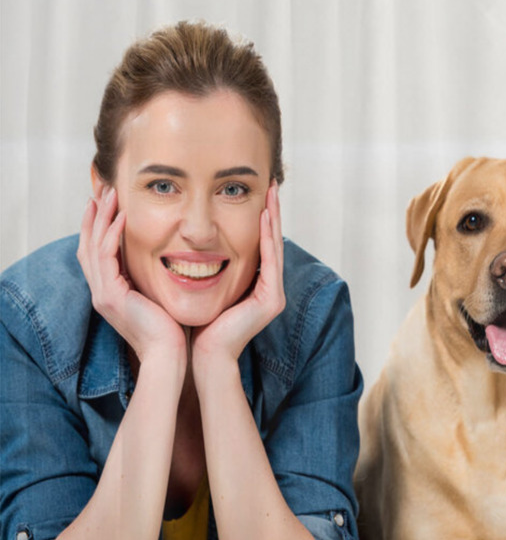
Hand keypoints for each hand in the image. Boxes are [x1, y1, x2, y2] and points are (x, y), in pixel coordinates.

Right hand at [77, 188, 186, 364]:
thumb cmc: (171, 331)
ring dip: (101, 218)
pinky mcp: (111, 296)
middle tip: (101, 191)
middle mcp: (101, 293)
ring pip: (93, 247)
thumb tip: (166, 263)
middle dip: (94, 217)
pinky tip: (123, 217)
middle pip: (88, 246)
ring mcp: (103, 295)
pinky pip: (106, 257)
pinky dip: (113, 235)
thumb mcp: (158, 299)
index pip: (97, 255)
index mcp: (110, 295)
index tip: (106, 206)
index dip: (98, 229)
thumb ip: (153, 282)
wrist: (168, 355)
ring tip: (110, 195)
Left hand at [191, 183, 284, 370]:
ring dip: (274, 217)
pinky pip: (270, 261)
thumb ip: (211, 270)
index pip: (261, 245)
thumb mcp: (207, 289)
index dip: (262, 218)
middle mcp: (270, 288)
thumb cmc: (201, 326)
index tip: (259, 194)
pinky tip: (264, 216)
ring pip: (274, 247)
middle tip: (272, 184)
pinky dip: (267, 237)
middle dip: (273, 212)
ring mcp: (275, 294)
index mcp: (258, 286)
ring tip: (272, 192)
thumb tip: (195, 248)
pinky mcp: (272, 299)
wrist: (206, 355)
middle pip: (272, 242)